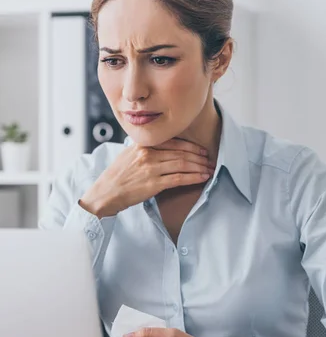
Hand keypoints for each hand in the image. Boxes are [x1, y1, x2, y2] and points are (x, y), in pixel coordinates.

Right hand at [79, 139, 214, 217]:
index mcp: (142, 145)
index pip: (173, 141)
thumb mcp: (128, 155)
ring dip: (199, 167)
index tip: (201, 150)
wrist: (105, 194)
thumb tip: (163, 147)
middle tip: (210, 160)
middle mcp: (148, 154)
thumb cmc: (116, 177)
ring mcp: (151, 169)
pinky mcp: (153, 184)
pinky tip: (202, 178)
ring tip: (209, 169)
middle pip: (180, 152)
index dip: (190, 146)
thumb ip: (145, 149)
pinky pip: (179, 178)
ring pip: (183, 164)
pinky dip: (194, 177)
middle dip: (199, 156)